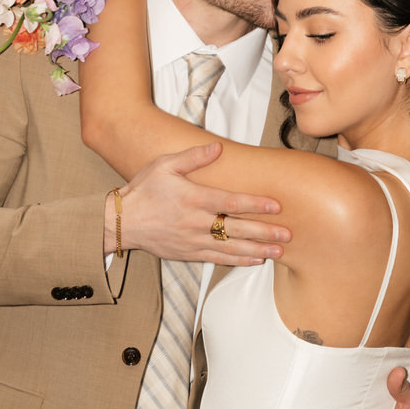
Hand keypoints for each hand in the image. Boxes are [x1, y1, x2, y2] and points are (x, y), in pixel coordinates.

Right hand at [106, 142, 290, 265]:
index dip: (255, 204)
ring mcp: (193, 240)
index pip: (231, 202)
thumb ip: (193, 157)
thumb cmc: (144, 190)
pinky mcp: (189, 253)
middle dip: (264, 232)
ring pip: (231, 247)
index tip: (276, 206)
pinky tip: (255, 260)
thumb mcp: (165, 165)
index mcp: (193, 198)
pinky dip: (237, 260)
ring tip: (278, 253)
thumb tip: (218, 148)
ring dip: (257, 250)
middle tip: (287, 235)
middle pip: (236, 228)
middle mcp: (196, 222)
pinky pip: (218, 258)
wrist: (122, 222)